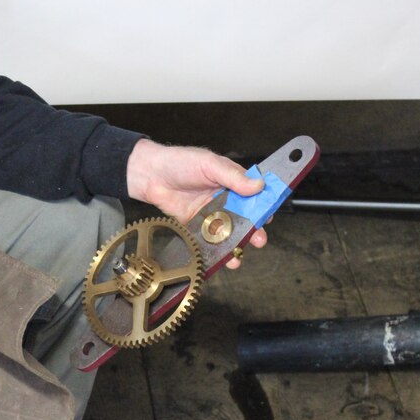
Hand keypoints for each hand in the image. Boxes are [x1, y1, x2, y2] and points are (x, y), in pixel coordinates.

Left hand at [126, 139, 268, 268]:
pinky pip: (208, 239)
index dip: (263, 207)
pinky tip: (221, 257)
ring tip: (238, 254)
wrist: (150, 174)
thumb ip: (234, 177)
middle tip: (258, 239)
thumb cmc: (180, 162)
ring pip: (227, 231)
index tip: (269, 217)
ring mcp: (210, 213)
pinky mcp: (196, 225)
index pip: (254, 195)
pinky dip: (215, 249)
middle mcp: (224, 198)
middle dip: (253, 231)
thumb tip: (258, 185)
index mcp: (231, 181)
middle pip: (244, 218)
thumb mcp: (210, 164)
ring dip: (235, 244)